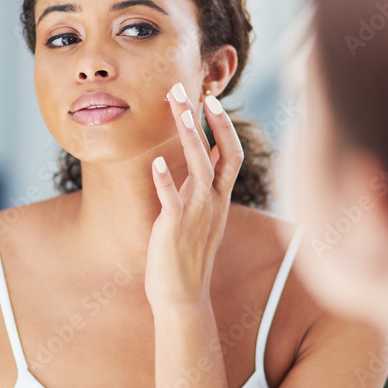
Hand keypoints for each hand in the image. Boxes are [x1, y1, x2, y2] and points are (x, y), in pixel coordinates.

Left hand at [145, 83, 243, 308]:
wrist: (182, 297)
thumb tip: (196, 164)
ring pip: (201, 169)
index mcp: (219, 199)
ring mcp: (197, 214)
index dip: (223, 126)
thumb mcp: (199, 218)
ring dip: (191, 139)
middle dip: (207, 120)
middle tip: (188, 90)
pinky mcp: (176, 228)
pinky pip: (173, 200)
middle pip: (220, 152)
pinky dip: (165, 181)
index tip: (209, 99)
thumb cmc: (185, 257)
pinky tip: (155, 163)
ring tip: (179, 113)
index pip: (232, 154)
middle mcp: (213, 202)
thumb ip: (200, 191)